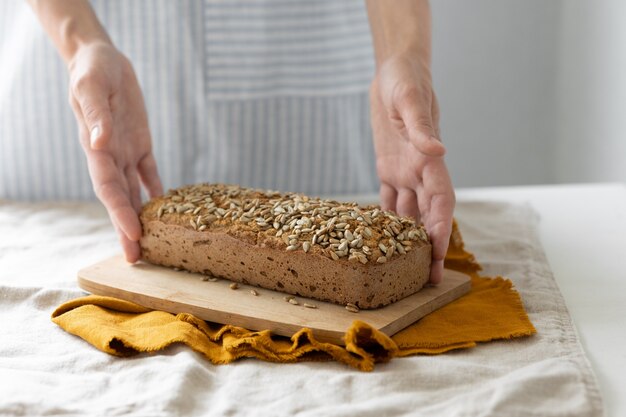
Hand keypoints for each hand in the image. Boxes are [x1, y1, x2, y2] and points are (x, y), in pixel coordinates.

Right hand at [68, 42, 162, 261]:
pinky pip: (149, 173)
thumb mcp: (93, 87)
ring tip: (151, 244)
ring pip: (135, 192)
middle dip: (128, 228)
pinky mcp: (140, 144)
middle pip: (120, 200)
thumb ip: (96, 115)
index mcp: (96, 149)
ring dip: (142, 217)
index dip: (119, 212)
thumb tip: (100, 143)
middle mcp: (110, 157)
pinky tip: (165, 210)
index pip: (108, 188)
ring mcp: (125, 152)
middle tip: (137, 258)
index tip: (132, 234)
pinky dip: (156, 191)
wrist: (101, 59)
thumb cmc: (92, 71)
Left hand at [370, 55, 454, 283]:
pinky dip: (386, 221)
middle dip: (431, 247)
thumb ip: (422, 126)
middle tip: (429, 279)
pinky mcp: (388, 168)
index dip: (443, 230)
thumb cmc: (405, 80)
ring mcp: (404, 171)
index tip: (442, 255)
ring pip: (409, 214)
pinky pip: (388, 200)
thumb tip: (439, 150)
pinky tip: (381, 240)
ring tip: (406, 269)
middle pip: (428, 217)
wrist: (393, 72)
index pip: (441, 203)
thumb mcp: (410, 99)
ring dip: (409, 241)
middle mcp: (420, 171)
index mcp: (429, 160)